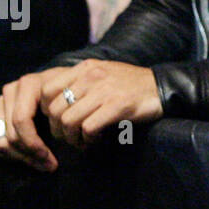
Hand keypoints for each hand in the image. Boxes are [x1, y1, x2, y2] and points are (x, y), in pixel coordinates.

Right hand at [0, 67, 74, 170]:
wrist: (63, 83)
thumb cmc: (70, 93)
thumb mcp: (71, 98)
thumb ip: (64, 113)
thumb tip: (56, 145)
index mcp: (29, 84)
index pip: (22, 121)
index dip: (34, 144)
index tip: (51, 159)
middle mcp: (10, 90)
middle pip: (10, 134)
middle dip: (29, 155)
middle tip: (48, 166)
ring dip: (18, 158)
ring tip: (40, 164)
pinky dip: (8, 154)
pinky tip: (27, 158)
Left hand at [40, 60, 162, 149]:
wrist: (162, 87)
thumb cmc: (130, 85)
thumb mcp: (102, 74)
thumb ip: (79, 82)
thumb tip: (51, 104)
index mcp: (86, 68)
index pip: (46, 89)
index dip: (47, 110)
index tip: (59, 119)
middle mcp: (92, 76)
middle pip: (54, 109)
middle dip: (58, 130)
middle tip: (70, 137)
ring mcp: (105, 90)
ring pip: (68, 121)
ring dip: (72, 138)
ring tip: (83, 141)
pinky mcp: (118, 105)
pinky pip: (88, 128)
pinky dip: (89, 140)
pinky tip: (97, 140)